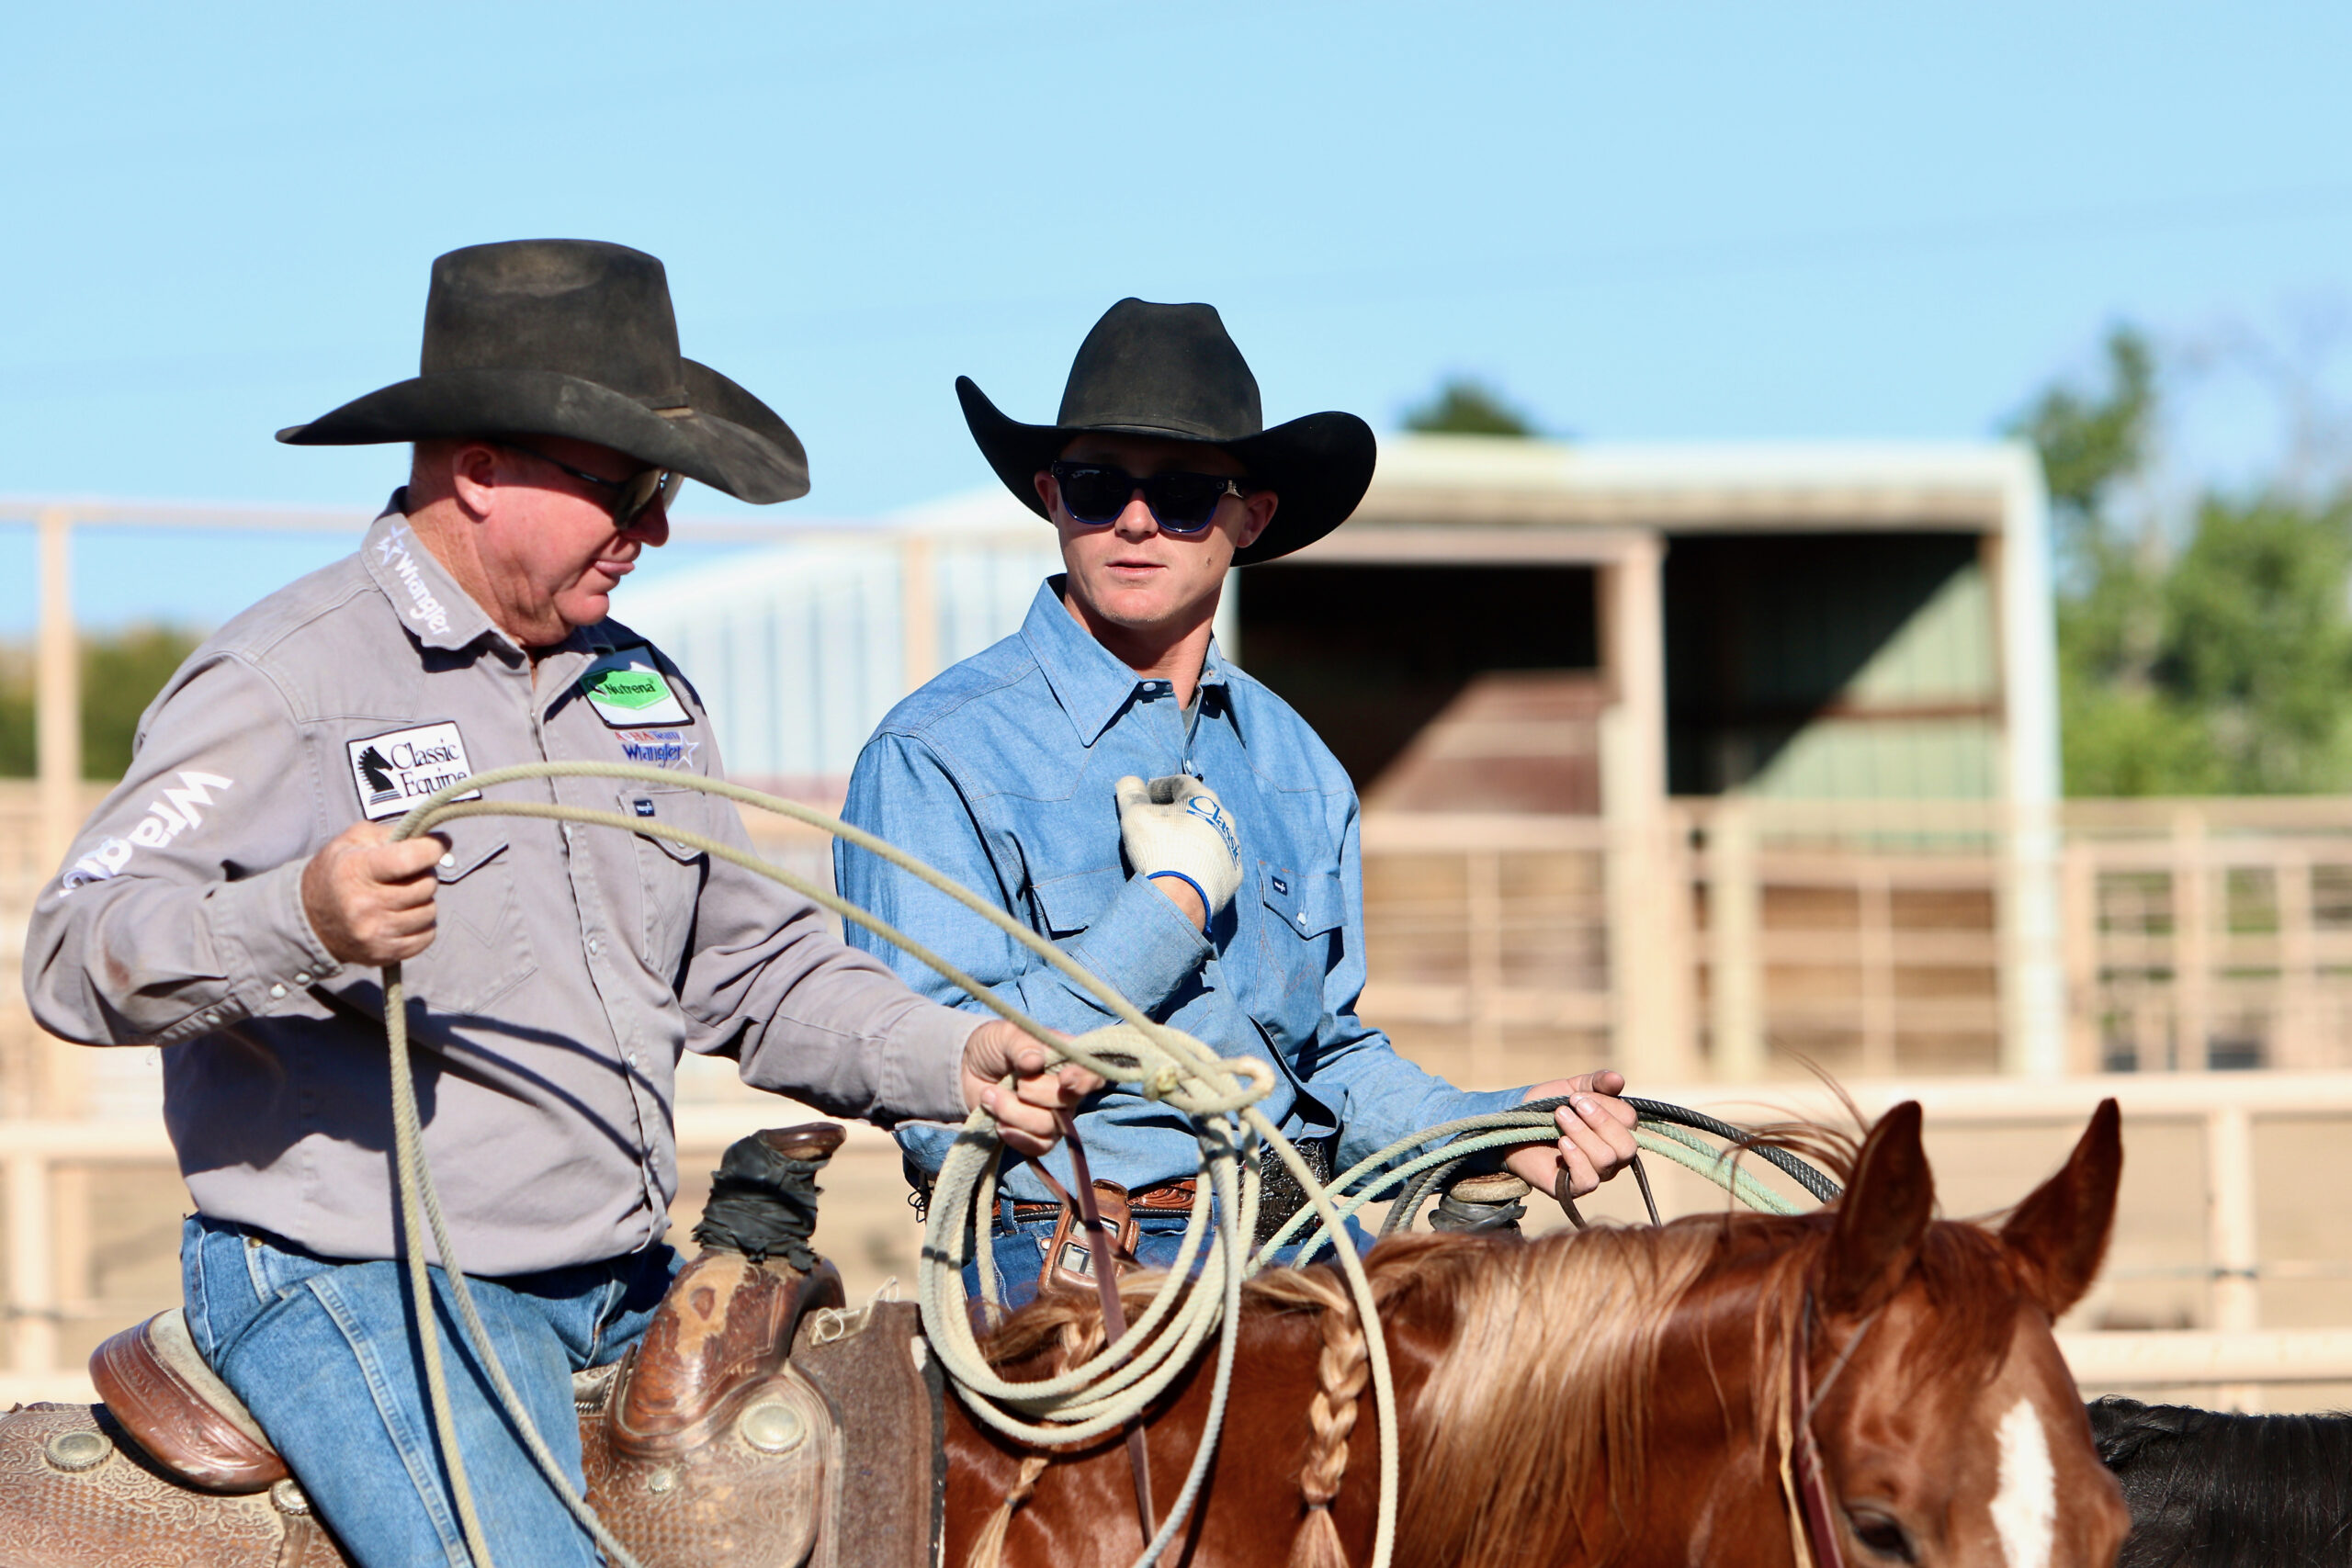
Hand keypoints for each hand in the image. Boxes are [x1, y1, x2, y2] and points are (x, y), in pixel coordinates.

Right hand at [300, 821, 448, 965]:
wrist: (309, 919)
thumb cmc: (338, 871)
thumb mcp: (354, 840)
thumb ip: (394, 833)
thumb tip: (442, 841)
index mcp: (356, 870)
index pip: (409, 858)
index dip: (431, 848)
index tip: (435, 845)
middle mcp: (364, 905)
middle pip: (425, 886)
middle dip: (424, 875)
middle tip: (408, 874)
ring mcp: (374, 933)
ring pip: (429, 911)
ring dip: (423, 901)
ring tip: (402, 896)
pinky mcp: (383, 953)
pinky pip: (426, 936)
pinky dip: (421, 925)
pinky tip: (403, 916)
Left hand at [961, 1020, 1105, 1157]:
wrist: (968, 1069)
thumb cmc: (996, 1045)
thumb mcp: (1007, 1034)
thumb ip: (1022, 1044)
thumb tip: (1034, 1061)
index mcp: (1069, 1060)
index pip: (1093, 1074)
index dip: (1083, 1080)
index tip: (1064, 1080)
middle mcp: (1068, 1091)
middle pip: (1069, 1103)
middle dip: (1037, 1095)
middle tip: (1014, 1082)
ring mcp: (1054, 1117)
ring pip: (1049, 1128)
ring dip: (1015, 1113)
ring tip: (990, 1096)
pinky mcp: (1036, 1136)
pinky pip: (1037, 1147)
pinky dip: (1016, 1136)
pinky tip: (998, 1123)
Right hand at [1114, 774, 1242, 930]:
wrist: (1181, 895)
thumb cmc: (1158, 848)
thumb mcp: (1135, 815)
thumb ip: (1131, 793)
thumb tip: (1129, 781)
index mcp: (1203, 799)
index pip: (1180, 783)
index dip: (1160, 786)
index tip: (1146, 794)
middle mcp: (1225, 818)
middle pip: (1199, 808)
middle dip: (1179, 811)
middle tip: (1160, 821)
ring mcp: (1232, 847)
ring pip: (1212, 834)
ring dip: (1195, 836)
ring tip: (1175, 848)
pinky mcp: (1234, 873)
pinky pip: (1218, 861)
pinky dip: (1204, 861)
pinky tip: (1191, 870)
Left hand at [1504, 1070, 1638, 1203]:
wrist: (1513, 1125)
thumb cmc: (1547, 1108)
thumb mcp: (1572, 1088)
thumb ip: (1597, 1083)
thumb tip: (1617, 1079)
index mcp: (1616, 1131)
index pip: (1629, 1120)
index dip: (1606, 1106)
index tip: (1576, 1097)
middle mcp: (1612, 1156)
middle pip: (1626, 1147)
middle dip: (1601, 1121)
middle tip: (1573, 1104)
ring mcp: (1596, 1174)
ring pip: (1606, 1159)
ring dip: (1582, 1133)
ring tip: (1559, 1117)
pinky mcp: (1574, 1188)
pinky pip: (1589, 1180)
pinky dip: (1576, 1158)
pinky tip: (1562, 1142)